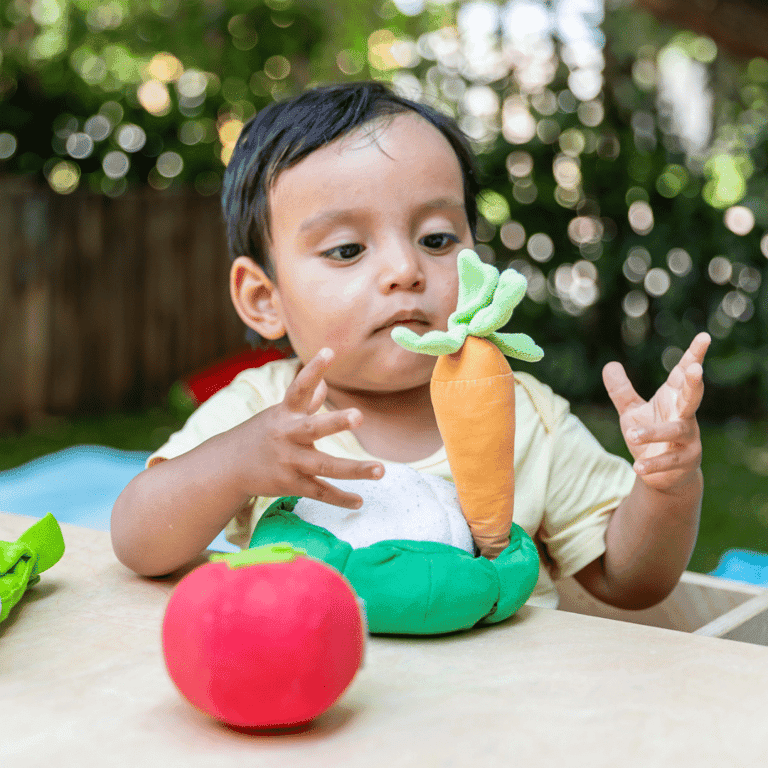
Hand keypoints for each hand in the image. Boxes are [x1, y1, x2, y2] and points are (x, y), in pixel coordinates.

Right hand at [231, 348, 384, 507]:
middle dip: (336, 422)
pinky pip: (319, 492)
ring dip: (354, 470)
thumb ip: (305, 400)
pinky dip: (340, 499)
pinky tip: (360, 501)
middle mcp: (288, 435)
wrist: (228, 466)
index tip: (329, 350)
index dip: (314, 369)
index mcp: (286, 413)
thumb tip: (325, 383)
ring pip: (324, 467)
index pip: (299, 387)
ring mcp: (289, 462)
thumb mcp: (280, 413)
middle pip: (314, 429)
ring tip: (381, 470)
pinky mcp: (291, 484)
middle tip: (360, 415)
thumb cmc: (262, 434)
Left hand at [603, 332, 710, 492]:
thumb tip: (609, 364)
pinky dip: (652, 464)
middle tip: (695, 369)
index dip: (694, 356)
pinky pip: (668, 461)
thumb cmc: (650, 436)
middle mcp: (685, 416)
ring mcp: (688, 439)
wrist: (664, 475)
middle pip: (693, 397)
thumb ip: (622, 391)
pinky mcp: (684, 462)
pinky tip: (637, 466)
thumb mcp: (632, 412)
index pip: (684, 374)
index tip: (704, 337)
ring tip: (631, 435)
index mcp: (674, 399)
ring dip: (654, 432)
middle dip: (694, 383)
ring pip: (675, 431)